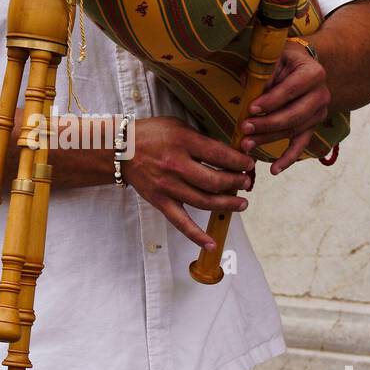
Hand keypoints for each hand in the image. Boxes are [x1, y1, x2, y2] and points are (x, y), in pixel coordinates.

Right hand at [121, 116, 254, 251]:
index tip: (249, 164)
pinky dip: (196, 235)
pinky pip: (180, 222)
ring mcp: (167, 186)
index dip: (239, 162)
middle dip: (237, 183)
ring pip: (204, 201)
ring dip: (227, 205)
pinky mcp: (160, 201)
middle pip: (215, 181)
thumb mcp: (178, 126)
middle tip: (247, 183)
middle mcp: (176, 165)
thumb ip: (201, 139)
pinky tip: (211, 244)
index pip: (219, 155)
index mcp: (183, 142)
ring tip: (242, 204)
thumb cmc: (151, 134)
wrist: (120, 149)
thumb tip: (229, 153)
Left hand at [239, 41, 331, 174]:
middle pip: (293, 115)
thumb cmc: (284, 60)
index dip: (271, 101)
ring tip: (246, 146)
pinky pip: (301, 144)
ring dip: (269, 140)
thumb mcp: (275, 57)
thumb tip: (248, 85)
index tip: (251, 109)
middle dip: (267, 124)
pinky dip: (288, 158)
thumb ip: (264, 71)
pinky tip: (274, 170)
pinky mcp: (312, 126)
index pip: (291, 90)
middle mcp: (321, 94)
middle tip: (244, 129)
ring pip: (293, 131)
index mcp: (313, 73)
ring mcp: (319, 113)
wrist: (304, 66)